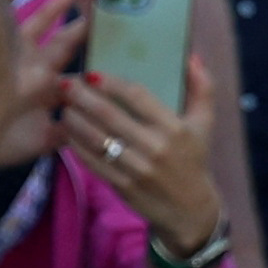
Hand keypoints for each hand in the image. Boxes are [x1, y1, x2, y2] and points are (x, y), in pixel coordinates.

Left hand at [54, 66, 218, 250]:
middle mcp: (156, 148)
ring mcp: (137, 168)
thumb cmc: (193, 159)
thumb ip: (202, 88)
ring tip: (62, 104)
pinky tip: (67, 129)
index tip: (92, 72)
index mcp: (175, 128)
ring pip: (97, 138)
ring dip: (74, 118)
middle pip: (110, 115)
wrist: (190, 210)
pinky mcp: (122, 186)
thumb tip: (192, 56)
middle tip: (65, 82)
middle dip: (82, 95)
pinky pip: (92, 161)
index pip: (138, 96)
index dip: (112, 83)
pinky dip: (76, 143)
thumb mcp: (204, 124)